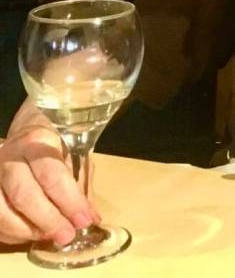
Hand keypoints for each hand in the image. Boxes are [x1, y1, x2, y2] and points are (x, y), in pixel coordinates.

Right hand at [0, 109, 98, 245]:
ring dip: (27, 230)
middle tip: (66, 236)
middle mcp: (9, 158)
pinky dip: (11, 233)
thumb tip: (91, 219)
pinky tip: (30, 234)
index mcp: (37, 143)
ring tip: (50, 237)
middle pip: (24, 195)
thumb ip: (80, 186)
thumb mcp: (72, 155)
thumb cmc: (52, 146)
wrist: (22, 132)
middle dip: (48, 220)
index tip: (83, 220)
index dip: (68, 201)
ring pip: (1, 211)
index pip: (52, 175)